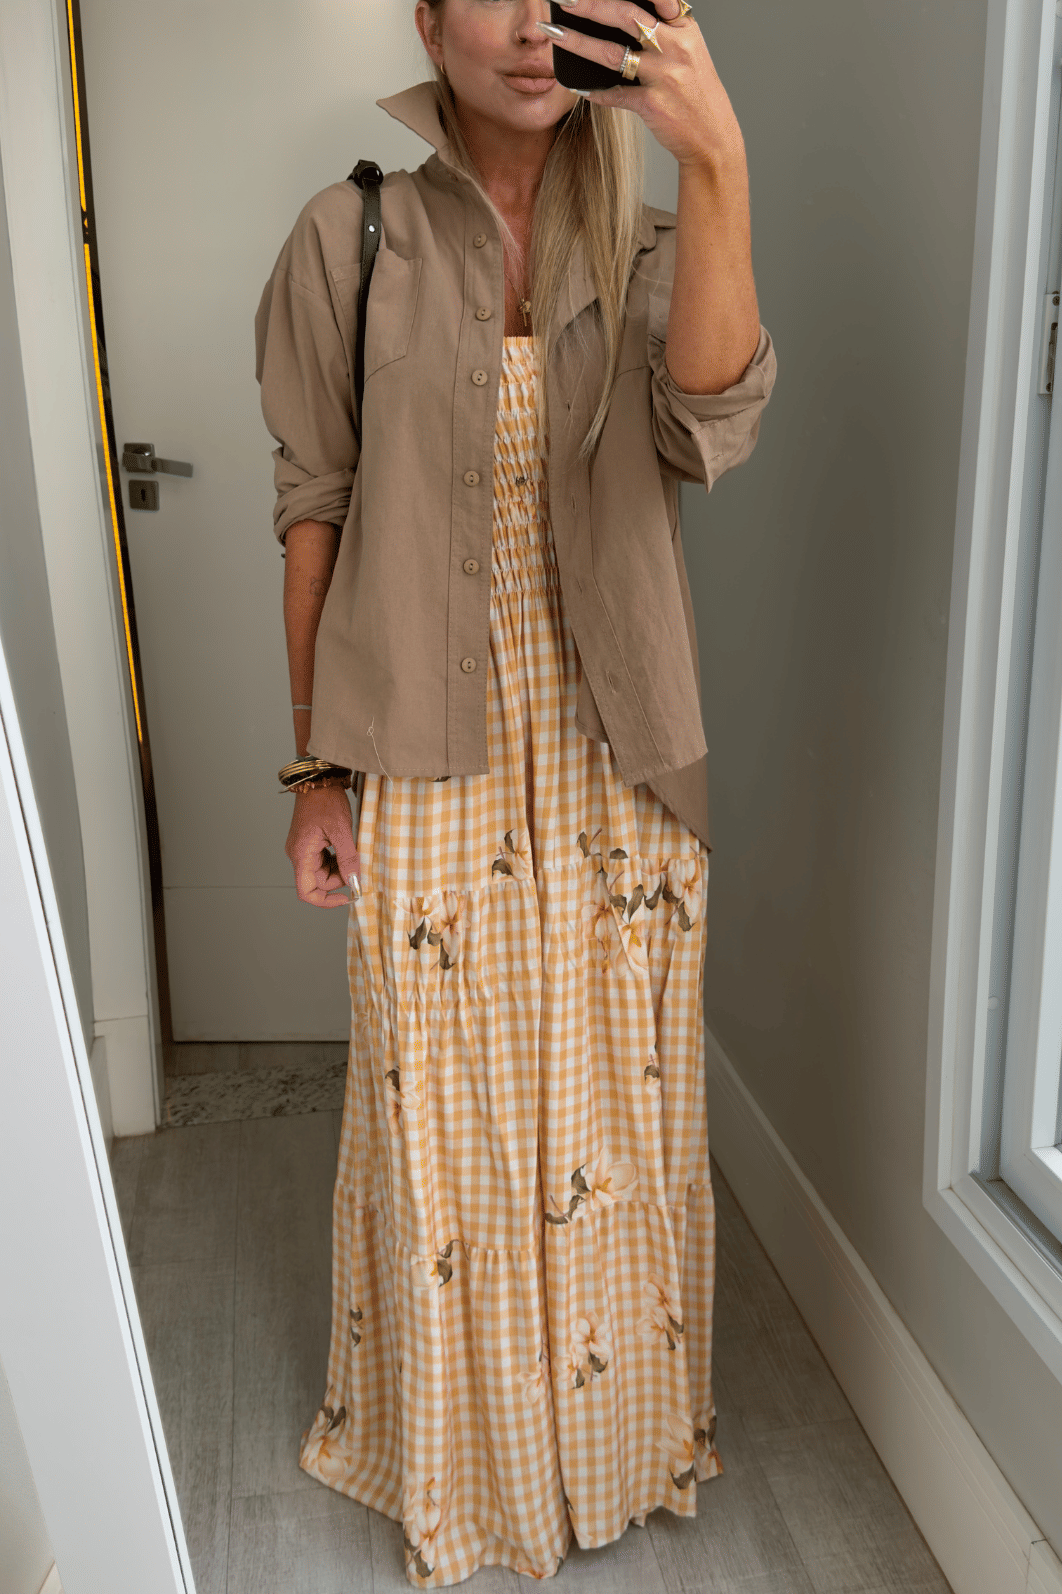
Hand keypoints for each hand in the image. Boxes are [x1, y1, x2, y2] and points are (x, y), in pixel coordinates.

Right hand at [284, 785, 360, 908]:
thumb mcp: (341, 830)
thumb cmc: (325, 800)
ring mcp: (302, 848)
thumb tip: (354, 880)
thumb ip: (347, 858)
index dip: (325, 901)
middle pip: (318, 882)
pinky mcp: (309, 843)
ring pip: (322, 871)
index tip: (345, 898)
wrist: (318, 779)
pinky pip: (322, 860)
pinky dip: (336, 858)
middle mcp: (298, 854)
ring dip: (339, 867)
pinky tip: (345, 846)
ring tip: (352, 850)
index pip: (306, 892)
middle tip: (357, 864)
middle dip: (339, 878)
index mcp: (301, 854)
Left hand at [540, 0, 743, 170]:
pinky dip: (593, 92)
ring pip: (612, 53)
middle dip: (591, 5)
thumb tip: (620, 15)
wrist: (713, 136)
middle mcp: (675, 46)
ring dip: (578, 42)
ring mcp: (664, 76)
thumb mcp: (689, 51)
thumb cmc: (695, 93)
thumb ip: (663, 30)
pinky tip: (576, 87)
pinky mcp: (653, 105)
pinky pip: (614, 94)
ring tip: (555, 33)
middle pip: (626, 15)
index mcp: (683, 28)